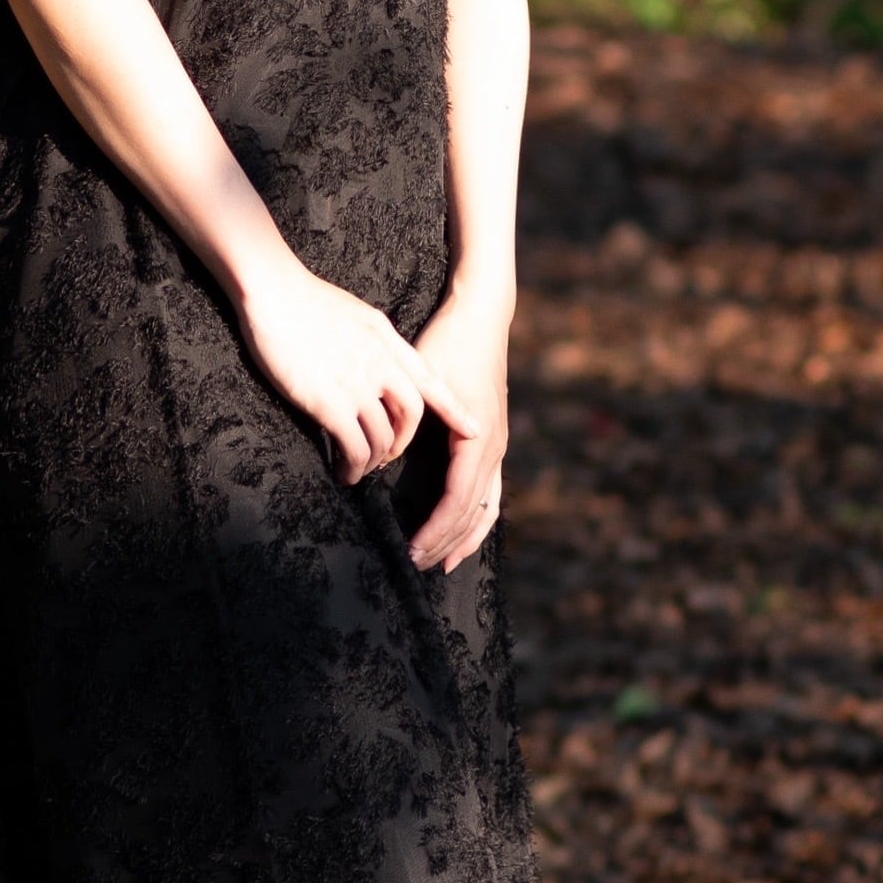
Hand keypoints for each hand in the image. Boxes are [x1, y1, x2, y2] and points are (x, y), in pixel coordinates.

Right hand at [237, 249, 471, 484]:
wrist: (274, 291)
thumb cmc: (305, 299)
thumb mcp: (358, 314)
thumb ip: (376, 340)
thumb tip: (381, 357)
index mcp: (388, 342)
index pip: (431, 380)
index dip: (454, 410)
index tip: (472, 430)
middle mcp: (380, 365)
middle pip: (411, 415)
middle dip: (403, 443)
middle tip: (386, 455)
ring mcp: (357, 385)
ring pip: (384, 438)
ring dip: (374, 460)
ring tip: (359, 469)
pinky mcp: (330, 403)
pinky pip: (354, 446)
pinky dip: (353, 467)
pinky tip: (343, 472)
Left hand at [405, 285, 509, 571]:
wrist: (481, 318)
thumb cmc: (447, 344)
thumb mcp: (424, 379)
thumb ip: (408, 419)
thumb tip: (386, 457)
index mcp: (475, 439)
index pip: (457, 500)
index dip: (434, 530)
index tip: (410, 551)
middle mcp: (492, 448)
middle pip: (472, 512)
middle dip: (446, 542)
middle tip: (414, 564)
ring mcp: (496, 446)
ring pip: (487, 507)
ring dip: (465, 538)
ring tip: (441, 563)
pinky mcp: (492, 441)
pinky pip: (490, 492)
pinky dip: (476, 518)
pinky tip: (459, 531)